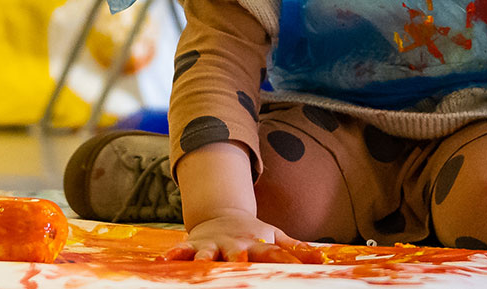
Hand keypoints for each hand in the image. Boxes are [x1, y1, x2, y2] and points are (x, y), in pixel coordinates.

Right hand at [160, 211, 323, 262]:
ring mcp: (214, 244)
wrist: (222, 214)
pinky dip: (175, 255)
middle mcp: (236, 244)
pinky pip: (182, 250)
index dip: (282, 261)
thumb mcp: (275, 236)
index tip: (291, 271)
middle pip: (239, 254)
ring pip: (209, 253)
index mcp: (258, 243)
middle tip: (242, 266)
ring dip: (205, 259)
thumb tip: (321, 258)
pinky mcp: (194, 244)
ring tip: (202, 265)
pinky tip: (165, 262)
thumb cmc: (254, 232)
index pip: (273, 253)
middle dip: (240, 260)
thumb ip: (296, 248)